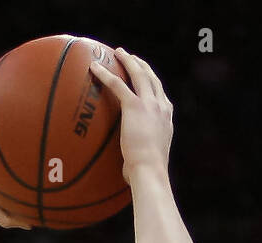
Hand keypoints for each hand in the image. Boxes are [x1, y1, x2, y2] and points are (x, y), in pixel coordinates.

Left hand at [89, 49, 173, 181]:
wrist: (150, 169)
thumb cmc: (146, 171)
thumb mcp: (149, 157)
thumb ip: (141, 152)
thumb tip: (128, 165)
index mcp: (167, 117)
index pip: (160, 93)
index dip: (151, 81)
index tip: (144, 74)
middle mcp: (162, 106)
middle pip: (152, 78)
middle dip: (141, 65)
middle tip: (130, 56)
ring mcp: (150, 104)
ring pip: (139, 74)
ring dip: (128, 61)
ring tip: (118, 52)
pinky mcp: (135, 107)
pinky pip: (117, 85)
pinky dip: (105, 74)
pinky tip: (94, 67)